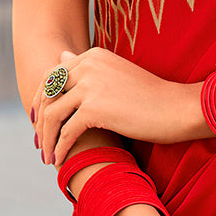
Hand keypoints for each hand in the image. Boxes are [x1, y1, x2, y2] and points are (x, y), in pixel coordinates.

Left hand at [31, 48, 211, 165]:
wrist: (175, 108)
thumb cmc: (149, 95)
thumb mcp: (114, 73)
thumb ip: (87, 67)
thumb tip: (62, 56)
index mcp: (93, 55)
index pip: (52, 75)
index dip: (42, 101)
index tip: (40, 122)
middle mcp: (89, 65)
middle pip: (47, 94)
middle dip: (40, 121)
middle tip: (40, 143)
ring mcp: (90, 85)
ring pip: (52, 115)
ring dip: (46, 139)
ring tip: (48, 156)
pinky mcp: (94, 108)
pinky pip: (65, 132)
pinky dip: (60, 148)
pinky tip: (61, 160)